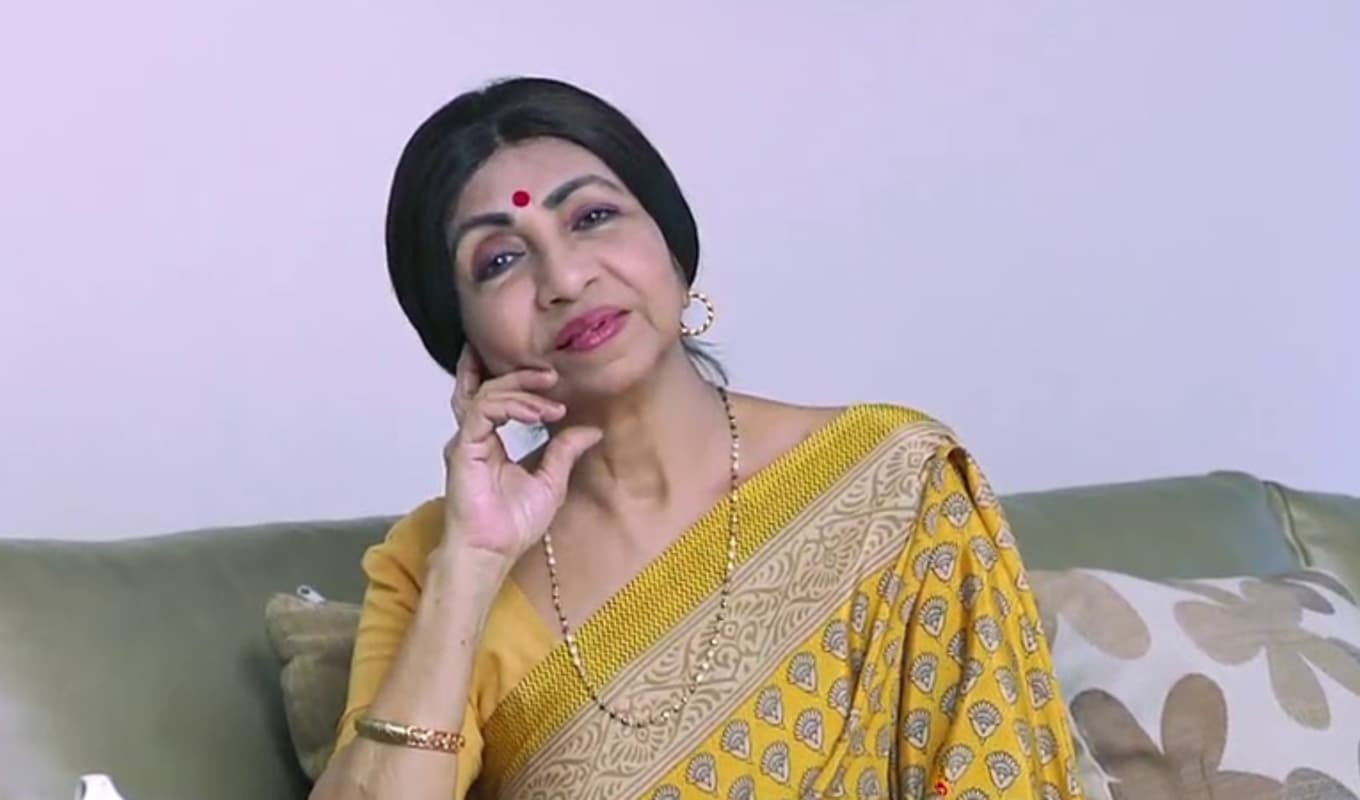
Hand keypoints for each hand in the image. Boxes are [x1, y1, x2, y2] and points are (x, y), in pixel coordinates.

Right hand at [437, 346, 601, 566]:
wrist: (492, 551)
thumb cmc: (512, 525)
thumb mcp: (551, 481)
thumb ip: (564, 451)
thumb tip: (591, 429)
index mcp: (489, 441)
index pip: (499, 397)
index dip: (526, 386)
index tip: (557, 391)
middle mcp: (475, 436)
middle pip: (489, 387)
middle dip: (521, 375)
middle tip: (551, 375)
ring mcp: (467, 440)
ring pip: (487, 393)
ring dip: (522, 391)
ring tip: (551, 402)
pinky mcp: (464, 447)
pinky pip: (484, 411)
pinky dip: (512, 406)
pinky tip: (537, 413)